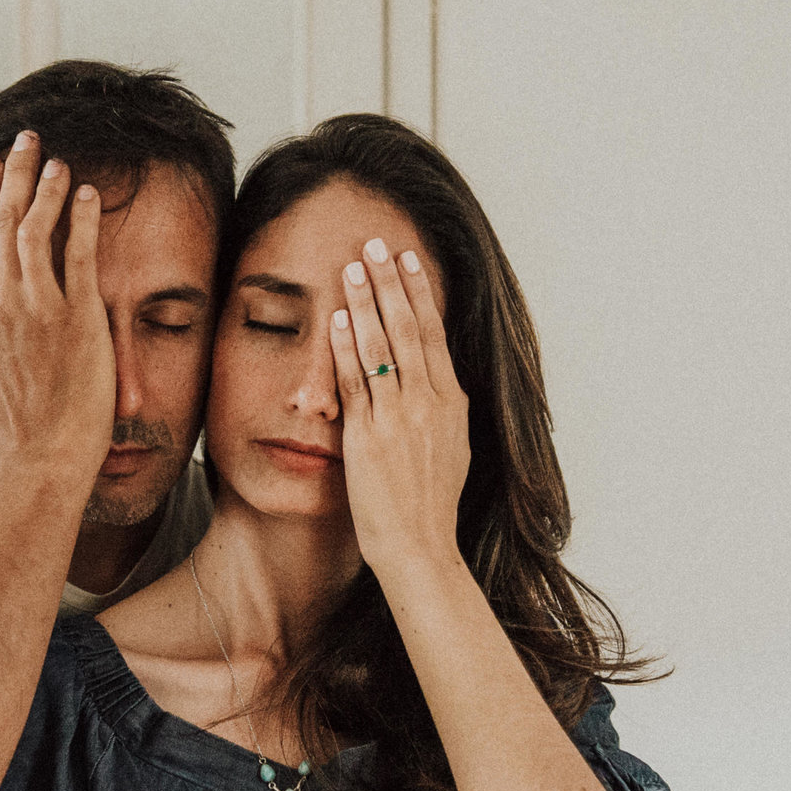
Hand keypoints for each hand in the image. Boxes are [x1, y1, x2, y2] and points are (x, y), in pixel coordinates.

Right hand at [0, 130, 114, 481]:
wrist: (45, 455)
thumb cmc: (8, 423)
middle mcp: (3, 302)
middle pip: (1, 220)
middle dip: (12, 173)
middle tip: (25, 139)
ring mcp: (40, 308)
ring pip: (34, 228)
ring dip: (44, 187)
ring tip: (56, 160)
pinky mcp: (79, 317)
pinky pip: (79, 255)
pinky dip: (80, 219)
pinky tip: (84, 192)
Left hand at [327, 237, 471, 573]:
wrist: (420, 547)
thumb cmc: (430, 506)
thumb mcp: (449, 450)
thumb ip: (440, 413)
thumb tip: (434, 385)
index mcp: (452, 403)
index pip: (434, 334)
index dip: (420, 293)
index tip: (409, 260)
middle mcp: (429, 403)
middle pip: (410, 328)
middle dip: (391, 281)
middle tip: (376, 243)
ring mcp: (399, 417)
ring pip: (382, 346)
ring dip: (366, 301)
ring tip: (351, 266)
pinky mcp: (369, 436)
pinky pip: (356, 380)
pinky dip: (347, 346)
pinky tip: (338, 318)